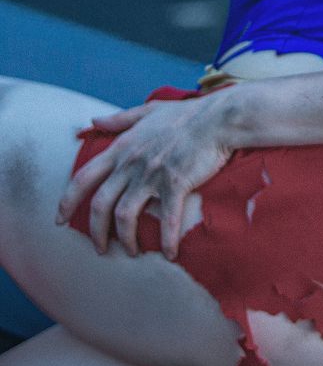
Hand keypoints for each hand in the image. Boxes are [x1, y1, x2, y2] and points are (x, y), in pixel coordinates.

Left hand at [55, 92, 237, 259]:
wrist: (218, 118)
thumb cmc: (186, 115)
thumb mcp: (148, 111)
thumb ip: (120, 119)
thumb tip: (93, 120)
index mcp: (122, 148)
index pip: (84, 177)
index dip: (68, 201)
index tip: (59, 219)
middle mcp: (131, 163)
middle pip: (100, 204)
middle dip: (95, 231)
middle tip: (99, 248)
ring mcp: (152, 174)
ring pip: (125, 216)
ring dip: (125, 239)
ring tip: (131, 252)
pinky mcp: (176, 183)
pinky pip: (166, 219)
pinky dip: (166, 240)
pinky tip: (169, 254)